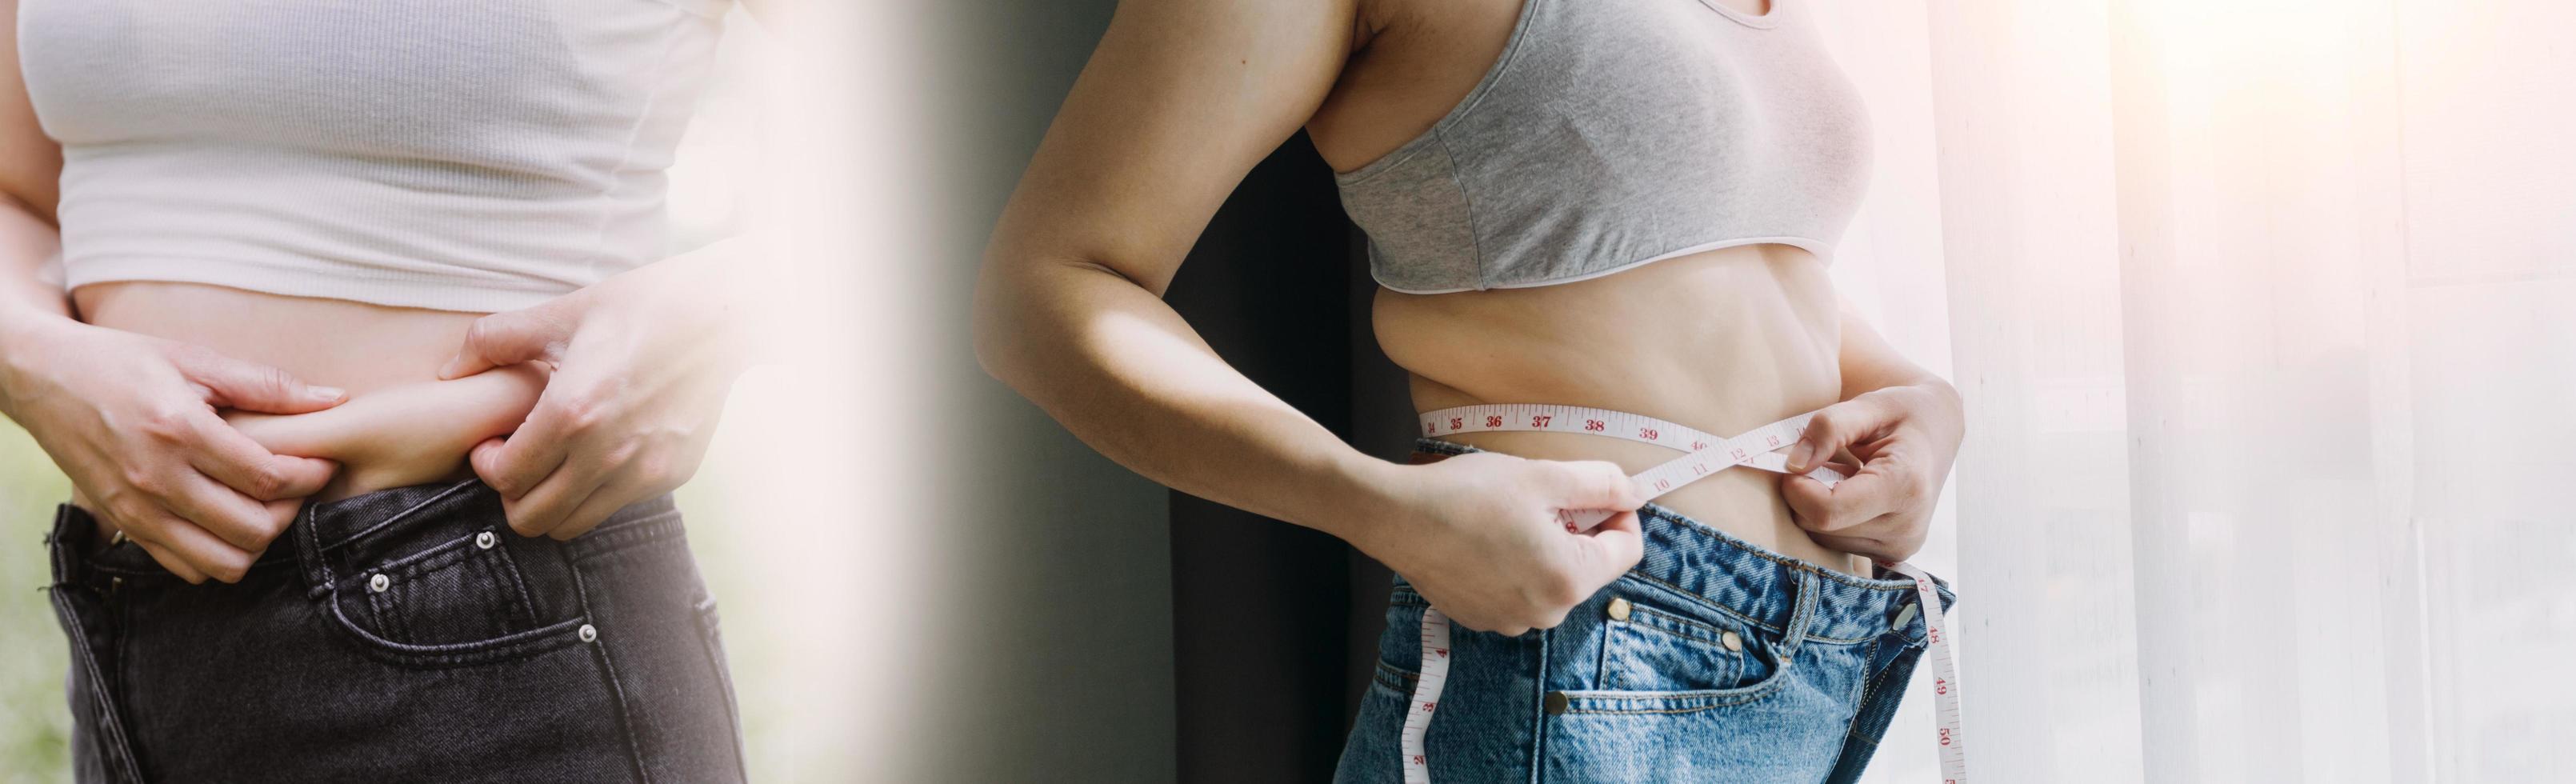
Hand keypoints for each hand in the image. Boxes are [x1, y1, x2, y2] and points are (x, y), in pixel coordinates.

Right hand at [0, 319, 342, 581]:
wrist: (44, 378)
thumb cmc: (123, 362)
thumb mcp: (195, 359)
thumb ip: (268, 385)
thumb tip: (335, 399)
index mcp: (180, 431)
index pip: (267, 478)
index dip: (311, 477)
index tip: (324, 464)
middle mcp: (156, 479)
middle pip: (252, 530)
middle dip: (290, 512)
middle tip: (296, 486)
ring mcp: (136, 510)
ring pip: (222, 563)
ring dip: (256, 541)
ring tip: (263, 507)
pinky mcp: (122, 525)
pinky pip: (185, 568)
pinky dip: (217, 554)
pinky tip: (225, 520)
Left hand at [438, 245, 750, 539]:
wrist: (722, 316)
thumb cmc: (639, 307)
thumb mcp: (563, 313)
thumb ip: (495, 340)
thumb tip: (451, 370)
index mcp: (573, 412)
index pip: (505, 477)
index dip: (487, 464)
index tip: (494, 444)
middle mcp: (609, 452)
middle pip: (533, 518)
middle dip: (513, 494)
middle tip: (519, 461)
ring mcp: (646, 469)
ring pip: (574, 524)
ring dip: (555, 501)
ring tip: (557, 463)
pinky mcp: (674, 473)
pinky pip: (618, 504)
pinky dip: (600, 490)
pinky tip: (603, 450)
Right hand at [1349, 452, 1646, 634]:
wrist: (1396, 517)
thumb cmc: (1466, 495)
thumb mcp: (1543, 476)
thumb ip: (1601, 483)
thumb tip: (1635, 492)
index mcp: (1568, 579)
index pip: (1628, 550)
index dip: (1620, 513)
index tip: (1595, 492)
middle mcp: (1545, 612)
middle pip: (1589, 566)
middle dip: (1578, 531)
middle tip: (1542, 499)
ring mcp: (1511, 621)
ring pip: (1553, 579)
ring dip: (1546, 548)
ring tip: (1509, 518)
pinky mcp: (1482, 618)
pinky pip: (1519, 590)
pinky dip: (1515, 565)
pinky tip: (1486, 539)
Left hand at [1780, 382, 1964, 563]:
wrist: (1937, 433)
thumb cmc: (1903, 414)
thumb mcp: (1869, 405)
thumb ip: (1829, 427)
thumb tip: (1793, 464)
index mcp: (1904, 486)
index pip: (1827, 510)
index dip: (1796, 488)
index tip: (1793, 463)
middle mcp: (1906, 526)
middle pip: (1819, 526)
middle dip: (1805, 494)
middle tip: (1821, 462)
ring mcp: (1900, 545)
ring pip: (1822, 538)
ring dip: (1817, 506)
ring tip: (1843, 475)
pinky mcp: (1892, 554)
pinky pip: (1836, 544)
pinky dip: (1832, 519)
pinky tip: (1851, 493)